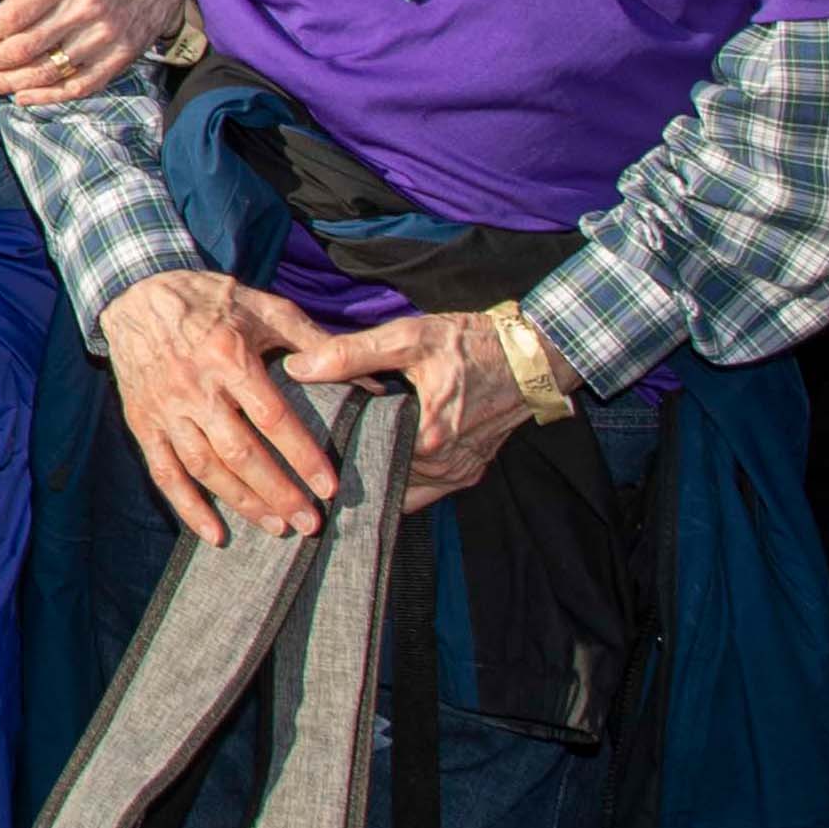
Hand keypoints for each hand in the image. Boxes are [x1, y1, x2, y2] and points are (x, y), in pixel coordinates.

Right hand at [98, 268, 346, 541]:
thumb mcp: (264, 306)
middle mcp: (194, 386)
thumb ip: (312, 341)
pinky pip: (164, 472)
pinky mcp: (142, 422)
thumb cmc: (211, 300)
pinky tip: (215, 534)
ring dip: (242, 503)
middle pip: (240, 452)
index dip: (301, 455)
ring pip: (205, 467)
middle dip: (278, 492)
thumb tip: (366, 377)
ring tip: (277, 527)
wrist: (136, 293)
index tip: (328, 487)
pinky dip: (187, 507)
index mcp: (228, 356)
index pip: (271, 417)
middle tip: (310, 522)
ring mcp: (165, 408)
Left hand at [282, 304, 533, 506]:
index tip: (301, 450)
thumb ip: (351, 353)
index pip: (362, 459)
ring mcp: (459, 473)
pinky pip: (426, 490)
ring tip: (340, 461)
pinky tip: (380, 460)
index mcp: (426, 438)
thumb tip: (296, 367)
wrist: (531, 357)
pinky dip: (403, 479)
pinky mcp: (469, 472)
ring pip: (403, 489)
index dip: (331, 455)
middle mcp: (444, 466)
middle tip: (313, 460)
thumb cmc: (470, 344)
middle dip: (350, 469)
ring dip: (376, 475)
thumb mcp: (410, 337)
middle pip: (381, 477)